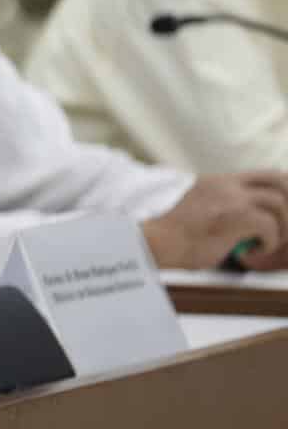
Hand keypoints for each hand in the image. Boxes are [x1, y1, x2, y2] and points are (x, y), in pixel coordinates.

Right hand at [143, 172, 287, 269]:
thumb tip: (246, 230)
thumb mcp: (199, 211)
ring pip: (279, 204)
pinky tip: (252, 252)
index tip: (285, 212)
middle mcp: (226, 186)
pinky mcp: (235, 217)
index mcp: (218, 182)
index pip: (266, 176)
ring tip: (267, 244)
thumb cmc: (172, 236)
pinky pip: (270, 227)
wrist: (153, 241)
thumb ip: (224, 210)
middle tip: (283, 228)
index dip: (285, 191)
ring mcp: (231, 199)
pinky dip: (269, 243)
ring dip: (282, 229)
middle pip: (280, 181)